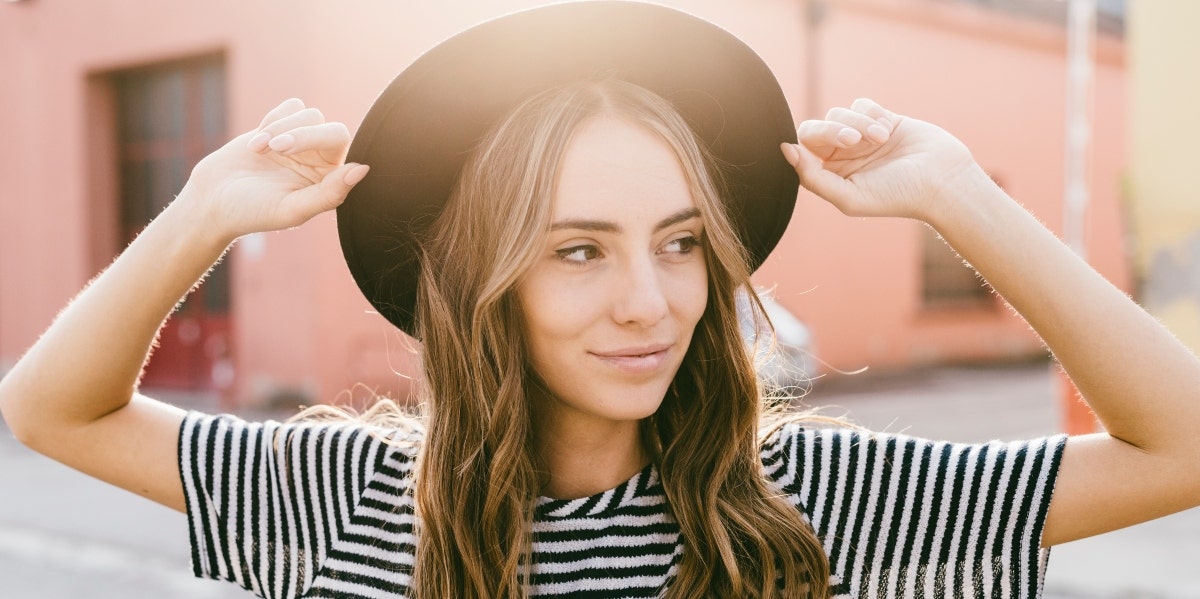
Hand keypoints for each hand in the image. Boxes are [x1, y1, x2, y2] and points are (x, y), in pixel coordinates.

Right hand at [180, 98, 368, 242]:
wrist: (211, 202)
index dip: (316, 141)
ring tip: (258, 150)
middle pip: (329, 128)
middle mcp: (321, 161)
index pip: (345, 147)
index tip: (284, 152)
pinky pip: (291, 107)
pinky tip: (256, 143)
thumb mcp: (292, 209)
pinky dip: (273, 119)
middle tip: (274, 148)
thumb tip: (363, 169)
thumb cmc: (253, 212)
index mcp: (331, 181)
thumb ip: (330, 194)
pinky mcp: (282, 128)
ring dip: (280, 128)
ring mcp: (302, 143)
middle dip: (301, 133)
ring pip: (309, 114)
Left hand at [781, 98, 980, 221]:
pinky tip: (887, 130)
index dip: (812, 143)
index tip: (835, 146)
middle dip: (833, 129)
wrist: (943, 180)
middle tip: (854, 140)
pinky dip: (872, 114)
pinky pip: (861, 104)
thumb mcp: (849, 196)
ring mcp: (859, 136)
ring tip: (880, 139)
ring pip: (839, 113)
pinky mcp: (879, 119)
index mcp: (829, 176)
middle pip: (816, 128)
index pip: (802, 150)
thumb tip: (785, 150)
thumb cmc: (897, 196)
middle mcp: (840, 156)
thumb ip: (813, 177)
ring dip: (859, 123)